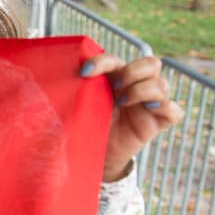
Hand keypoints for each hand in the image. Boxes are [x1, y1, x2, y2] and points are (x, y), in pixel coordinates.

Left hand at [81, 54, 183, 181]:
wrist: (93, 154)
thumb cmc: (84, 126)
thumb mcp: (78, 107)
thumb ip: (73, 92)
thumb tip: (39, 79)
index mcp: (114, 78)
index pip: (115, 60)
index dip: (103, 61)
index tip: (84, 73)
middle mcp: (135, 86)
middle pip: (151, 63)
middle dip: (132, 71)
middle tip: (115, 87)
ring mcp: (148, 104)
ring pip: (162, 84)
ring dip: (143, 89)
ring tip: (123, 101)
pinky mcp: (157, 122)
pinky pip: (174, 110)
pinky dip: (166, 106)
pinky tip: (149, 108)